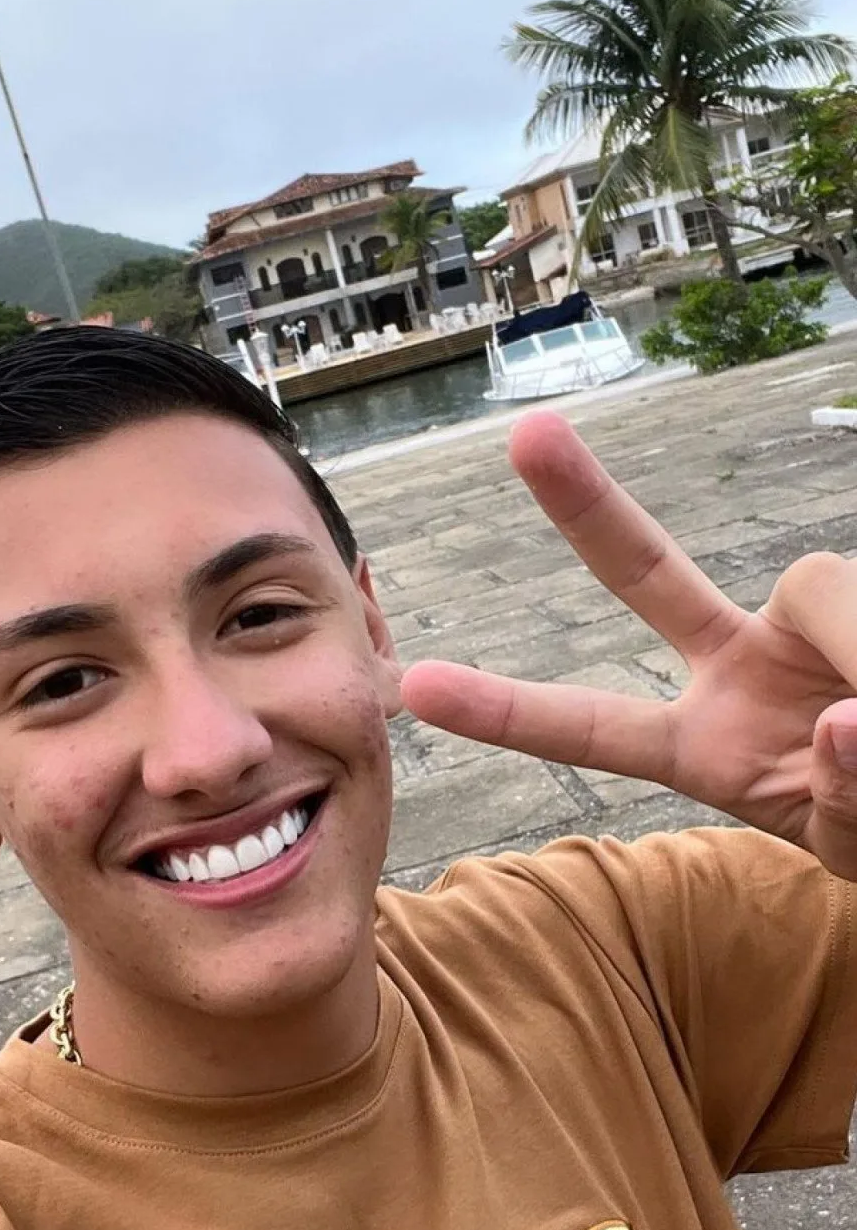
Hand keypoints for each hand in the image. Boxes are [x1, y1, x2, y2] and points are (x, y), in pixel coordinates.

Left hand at [400, 410, 856, 879]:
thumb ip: (843, 796)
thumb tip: (837, 719)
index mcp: (706, 746)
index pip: (597, 724)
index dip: (511, 711)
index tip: (416, 689)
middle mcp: (740, 666)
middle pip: (647, 571)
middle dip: (583, 505)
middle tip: (525, 433)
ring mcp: (806, 624)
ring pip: (827, 593)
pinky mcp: (856, 598)